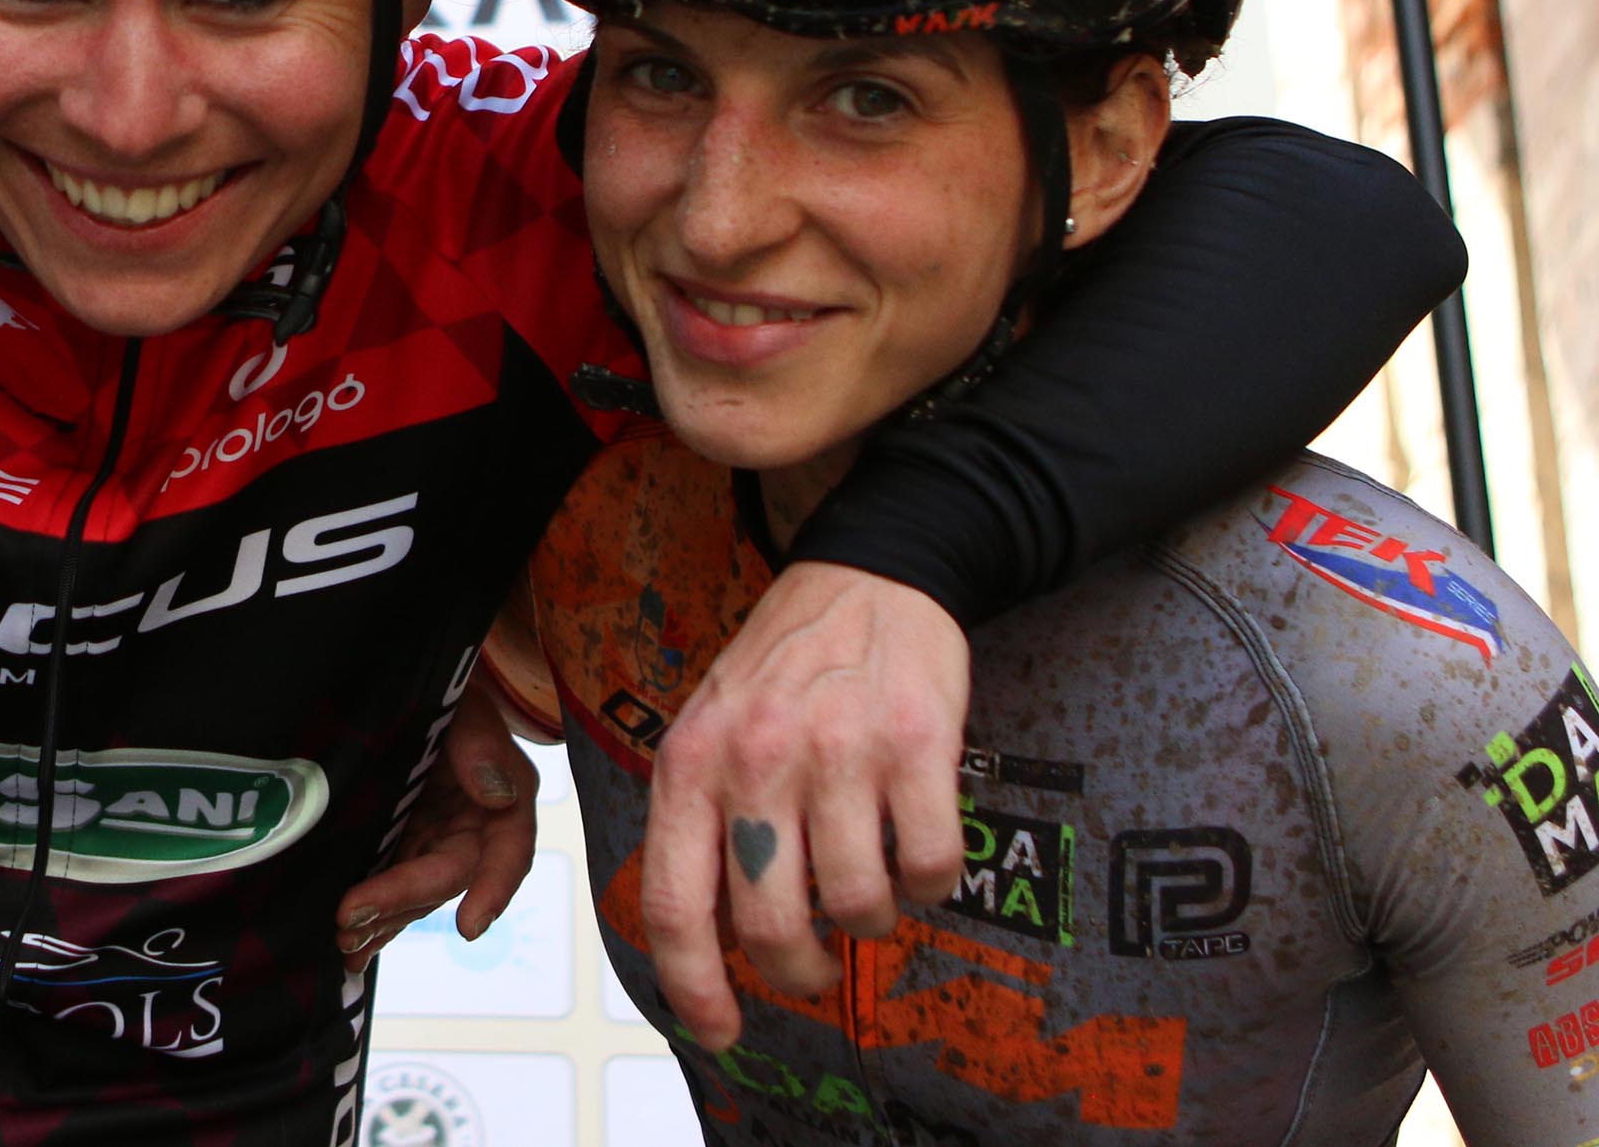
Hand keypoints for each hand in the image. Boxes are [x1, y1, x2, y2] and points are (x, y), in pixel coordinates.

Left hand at [334, 680, 537, 963]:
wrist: (413, 684)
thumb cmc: (450, 692)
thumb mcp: (467, 705)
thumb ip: (480, 744)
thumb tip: (498, 795)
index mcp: (505, 801)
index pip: (507, 853)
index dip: (492, 891)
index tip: (468, 927)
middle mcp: (475, 830)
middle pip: (446, 877)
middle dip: (400, 902)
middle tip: (350, 921)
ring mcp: (437, 840)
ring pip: (417, 893)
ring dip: (382, 921)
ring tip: (343, 944)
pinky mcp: (404, 844)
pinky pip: (393, 886)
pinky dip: (374, 917)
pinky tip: (348, 948)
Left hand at [637, 562, 965, 1052]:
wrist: (869, 575)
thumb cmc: (783, 669)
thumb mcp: (708, 731)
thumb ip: (698, 824)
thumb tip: (707, 944)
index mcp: (690, 763)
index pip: (676, 906)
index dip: (695, 988)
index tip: (722, 1031)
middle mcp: (757, 760)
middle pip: (771, 925)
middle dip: (800, 970)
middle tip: (817, 965)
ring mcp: (838, 751)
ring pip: (859, 905)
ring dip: (873, 922)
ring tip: (870, 887)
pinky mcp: (917, 745)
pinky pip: (931, 866)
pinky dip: (930, 884)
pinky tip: (918, 853)